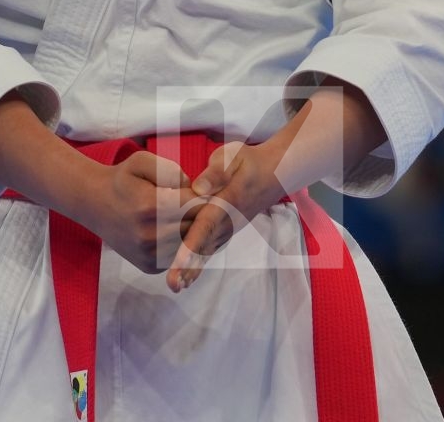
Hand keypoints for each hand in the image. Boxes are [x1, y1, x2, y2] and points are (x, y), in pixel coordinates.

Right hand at [73, 150, 197, 276]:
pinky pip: (179, 256)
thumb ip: (171, 170)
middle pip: (197, 227)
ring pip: (190, 244)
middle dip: (204, 215)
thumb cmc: (123, 180)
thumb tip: (194, 189)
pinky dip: (183, 245)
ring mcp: (149, 254)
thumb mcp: (143, 161)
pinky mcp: (149, 266)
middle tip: (206, 206)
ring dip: (195, 232)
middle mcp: (150, 234)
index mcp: (151, 206)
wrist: (95, 205)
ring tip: (191, 217)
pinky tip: (178, 231)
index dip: (207, 197)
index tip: (210, 192)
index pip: (197, 205)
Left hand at [166, 138, 290, 293]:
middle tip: (173, 285)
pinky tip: (185, 277)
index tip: (180, 262)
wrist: (271, 174)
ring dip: (192, 269)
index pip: (206, 225)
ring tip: (175, 286)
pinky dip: (198, 265)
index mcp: (227, 202)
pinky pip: (210, 250)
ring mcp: (227, 229)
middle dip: (189, 265)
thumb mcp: (232, 156)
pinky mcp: (225, 232)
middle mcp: (227, 221)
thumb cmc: (246, 163)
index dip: (192, 244)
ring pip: (207, 251)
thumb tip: (198, 188)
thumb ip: (216, 172)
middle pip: (205, 245)